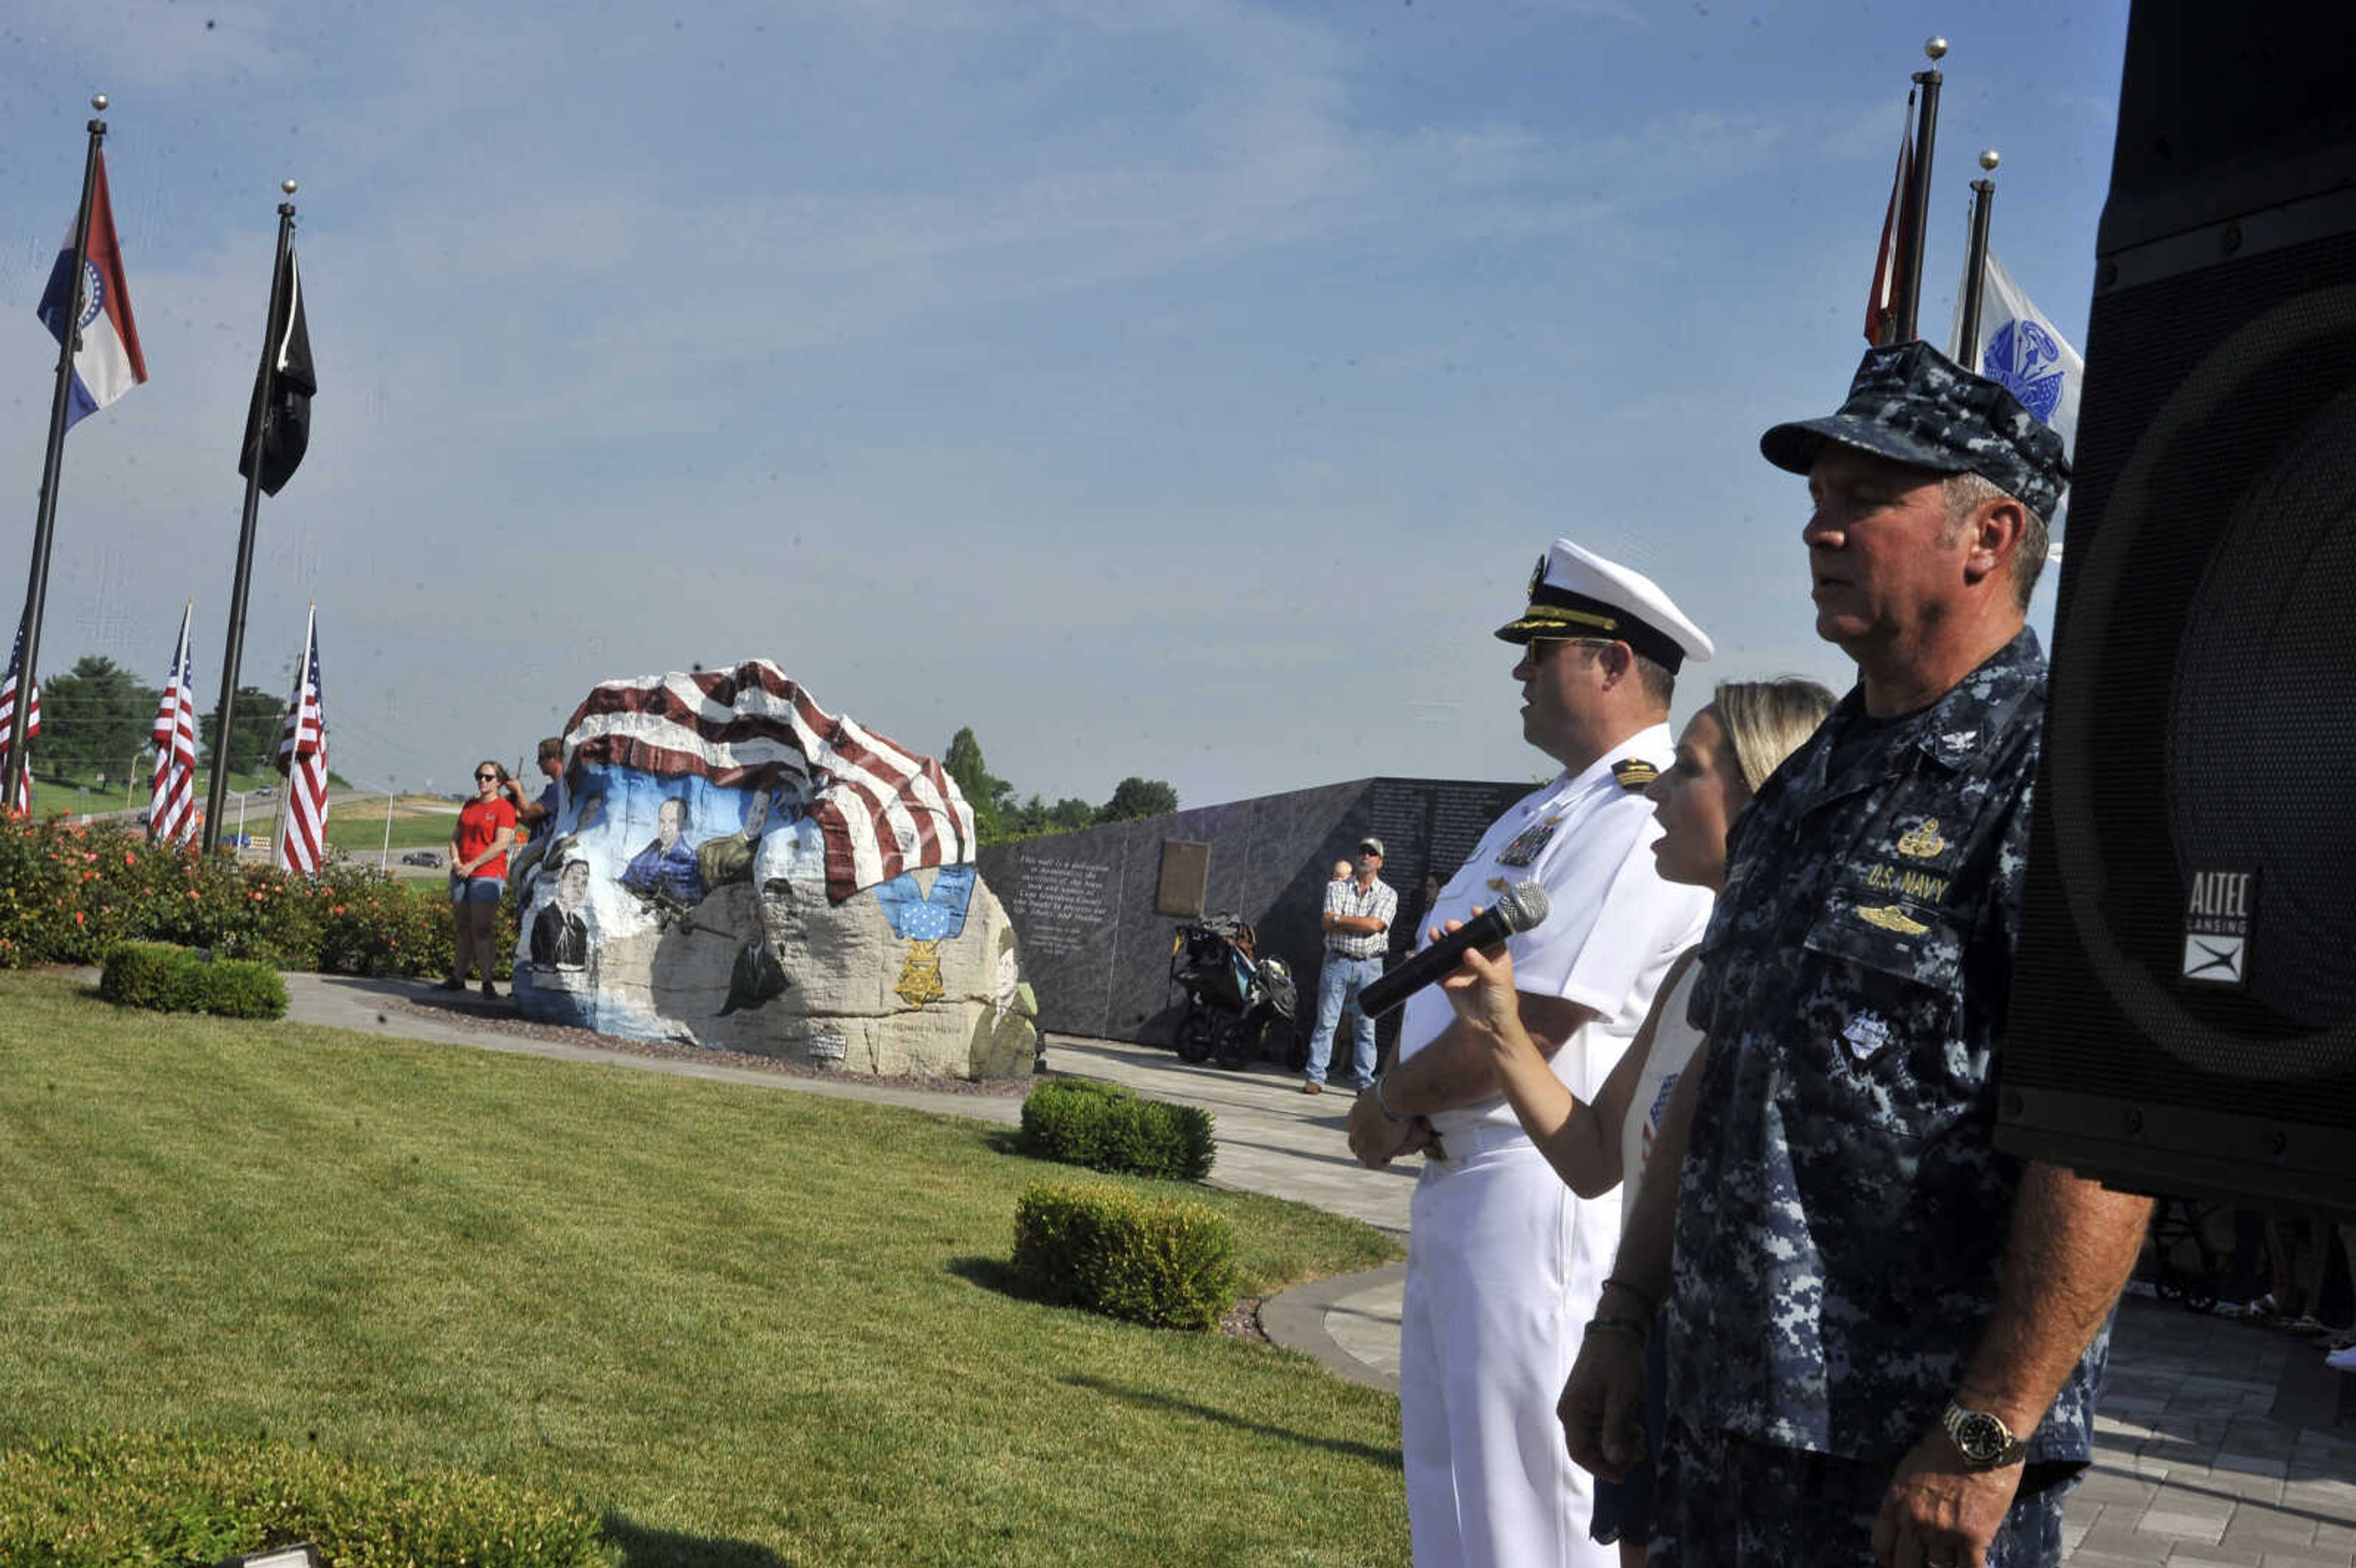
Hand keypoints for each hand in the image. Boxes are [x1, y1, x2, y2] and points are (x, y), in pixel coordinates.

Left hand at [1346, 1088, 1431, 1167]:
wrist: (1396, 1094)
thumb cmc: (1396, 1087)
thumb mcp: (1385, 1089)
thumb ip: (1385, 1093)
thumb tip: (1389, 1082)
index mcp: (1356, 1112)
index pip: (1355, 1127)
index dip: (1365, 1132)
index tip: (1375, 1133)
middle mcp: (1354, 1126)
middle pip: (1354, 1142)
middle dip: (1365, 1145)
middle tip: (1378, 1147)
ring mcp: (1361, 1139)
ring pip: (1361, 1153)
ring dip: (1372, 1154)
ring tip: (1384, 1155)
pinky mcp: (1371, 1150)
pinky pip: (1372, 1163)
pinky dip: (1380, 1162)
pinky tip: (1387, 1159)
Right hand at [1431, 914, 1519, 1042]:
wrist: (1490, 1027)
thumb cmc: (1502, 1002)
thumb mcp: (1497, 981)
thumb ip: (1482, 965)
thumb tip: (1468, 951)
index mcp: (1495, 956)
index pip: (1488, 934)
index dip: (1482, 921)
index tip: (1474, 910)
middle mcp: (1478, 959)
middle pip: (1465, 939)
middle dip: (1457, 930)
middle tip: (1451, 925)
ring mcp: (1462, 969)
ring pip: (1448, 950)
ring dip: (1440, 941)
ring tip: (1435, 933)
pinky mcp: (1449, 981)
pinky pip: (1435, 968)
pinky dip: (1425, 960)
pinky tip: (1415, 953)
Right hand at [1559, 1329, 1646, 1481]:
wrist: (1616, 1332)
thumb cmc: (1619, 1363)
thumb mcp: (1622, 1399)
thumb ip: (1615, 1431)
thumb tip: (1612, 1461)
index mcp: (1572, 1412)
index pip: (1580, 1453)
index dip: (1600, 1469)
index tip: (1623, 1476)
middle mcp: (1570, 1413)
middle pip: (1588, 1448)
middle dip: (1615, 1455)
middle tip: (1640, 1451)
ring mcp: (1578, 1407)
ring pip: (1596, 1439)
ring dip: (1618, 1444)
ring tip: (1640, 1436)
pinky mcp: (1588, 1403)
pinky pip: (1599, 1427)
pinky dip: (1616, 1432)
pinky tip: (1634, 1427)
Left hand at [1870, 1435, 2023, 1567]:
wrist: (1979, 1433)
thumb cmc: (1947, 1443)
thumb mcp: (1911, 1468)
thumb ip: (1907, 1496)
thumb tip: (1908, 1518)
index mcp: (1895, 1500)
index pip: (1881, 1544)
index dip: (1889, 1560)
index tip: (1898, 1563)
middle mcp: (1913, 1519)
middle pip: (1905, 1564)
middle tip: (1926, 1566)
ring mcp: (1943, 1530)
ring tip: (1951, 1563)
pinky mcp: (1973, 1535)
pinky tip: (1973, 1566)